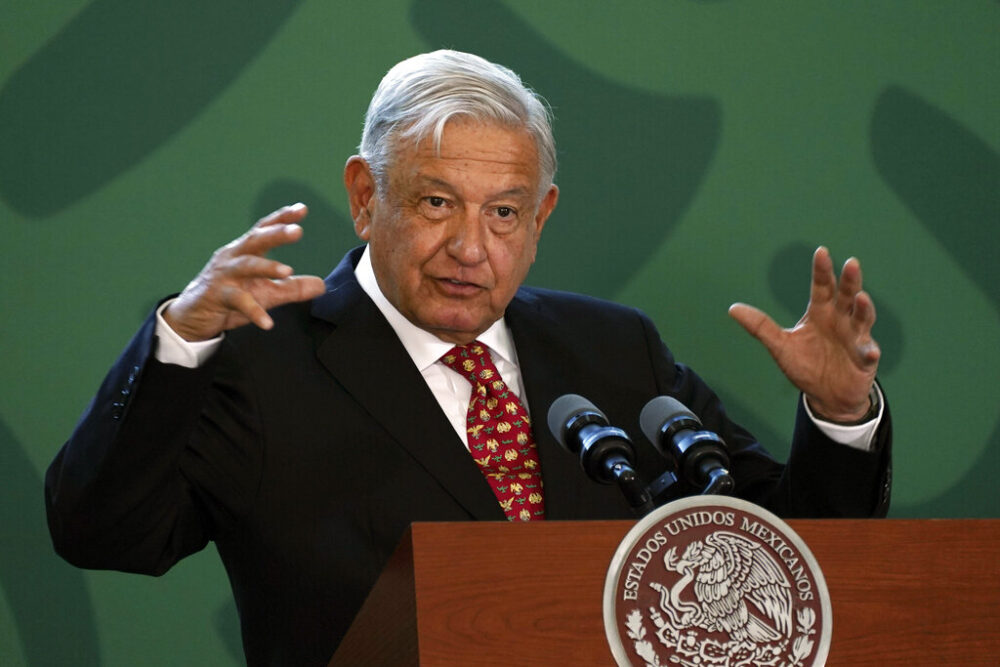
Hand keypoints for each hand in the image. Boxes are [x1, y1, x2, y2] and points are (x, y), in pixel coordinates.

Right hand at [163, 203, 326, 341]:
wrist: (194, 316)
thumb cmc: (231, 297)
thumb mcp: (266, 293)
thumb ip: (292, 288)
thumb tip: (322, 285)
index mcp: (245, 251)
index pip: (264, 230)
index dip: (282, 218)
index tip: (302, 209)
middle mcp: (234, 257)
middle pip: (255, 240)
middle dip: (276, 234)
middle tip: (297, 231)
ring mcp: (224, 275)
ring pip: (246, 266)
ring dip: (267, 267)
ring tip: (287, 271)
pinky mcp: (217, 296)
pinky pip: (238, 302)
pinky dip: (254, 311)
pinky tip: (268, 322)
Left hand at [728, 246, 879, 421]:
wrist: (827, 395)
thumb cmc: (806, 365)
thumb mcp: (780, 346)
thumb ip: (760, 326)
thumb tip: (733, 308)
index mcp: (820, 313)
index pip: (821, 287)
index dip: (821, 271)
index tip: (821, 252)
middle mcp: (840, 320)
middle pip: (846, 296)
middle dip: (849, 281)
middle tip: (851, 263)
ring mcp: (855, 337)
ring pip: (862, 318)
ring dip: (863, 308)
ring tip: (861, 298)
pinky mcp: (865, 358)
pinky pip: (868, 352)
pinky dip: (870, 350)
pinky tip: (870, 351)